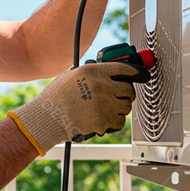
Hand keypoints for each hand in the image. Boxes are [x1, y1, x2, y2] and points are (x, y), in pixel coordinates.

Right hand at [7, 62, 145, 154]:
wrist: (47, 118)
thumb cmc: (56, 97)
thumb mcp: (71, 75)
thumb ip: (91, 73)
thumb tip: (109, 74)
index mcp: (93, 71)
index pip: (124, 68)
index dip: (136, 71)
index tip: (142, 74)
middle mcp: (101, 85)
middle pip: (129, 90)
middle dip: (125, 95)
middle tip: (117, 98)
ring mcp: (104, 104)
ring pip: (126, 107)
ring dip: (119, 109)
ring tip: (104, 109)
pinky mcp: (104, 121)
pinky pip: (120, 122)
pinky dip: (114, 122)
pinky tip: (101, 119)